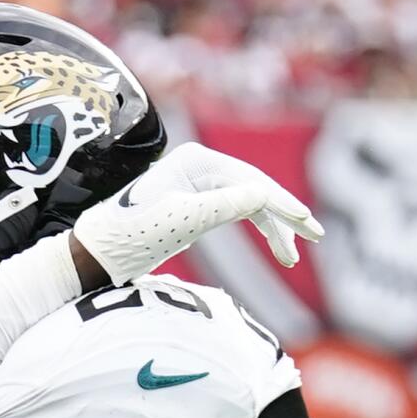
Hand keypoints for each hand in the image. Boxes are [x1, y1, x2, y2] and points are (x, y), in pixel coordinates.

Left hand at [71, 141, 321, 282]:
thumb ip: (224, 206)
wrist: (101, 252)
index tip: (307, 223)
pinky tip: (275, 248)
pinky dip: (257, 230)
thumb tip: (266, 195)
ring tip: (293, 256)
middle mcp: (201, 166)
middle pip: (256, 189)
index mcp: (197, 161)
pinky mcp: (198, 204)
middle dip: (285, 215)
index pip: (251, 181)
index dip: (282, 204)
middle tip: (315, 235)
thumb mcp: (181, 221)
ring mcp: (200, 184)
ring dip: (274, 228)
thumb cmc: (133, 234)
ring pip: (250, 203)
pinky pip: (237, 213)